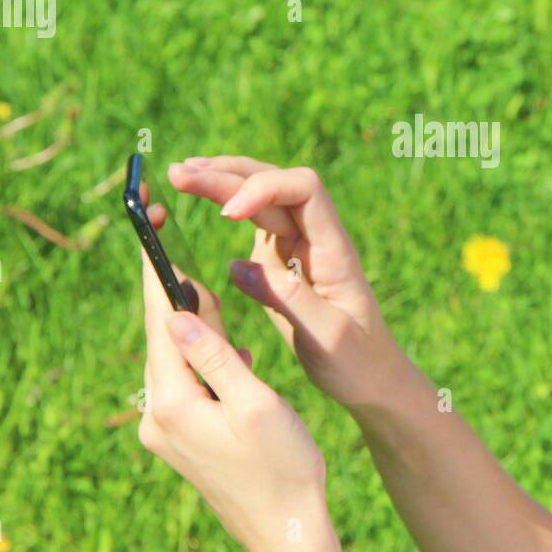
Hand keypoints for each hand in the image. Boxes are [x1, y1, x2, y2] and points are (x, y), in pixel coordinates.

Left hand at [137, 210, 345, 551]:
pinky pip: (185, 384)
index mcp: (174, 403)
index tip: (151, 226)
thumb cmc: (284, 467)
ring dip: (196, 330)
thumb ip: (217, 355)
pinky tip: (233, 357)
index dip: (156, 270)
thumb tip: (179, 311)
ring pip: (174, 360)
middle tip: (181, 250)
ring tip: (215, 300)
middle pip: (161, 338)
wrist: (286, 530)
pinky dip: (205, 361)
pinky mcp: (179, 440)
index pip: (159, 321)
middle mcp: (158, 417)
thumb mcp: (257, 404)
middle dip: (174, 295)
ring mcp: (165, 431)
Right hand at [168, 156, 408, 409]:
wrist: (371, 377)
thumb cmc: (356, 360)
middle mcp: (317, 238)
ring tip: (180, 174)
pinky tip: (200, 195)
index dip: (265, 188)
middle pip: (276, 185)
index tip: (228, 213)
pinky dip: (225, 203)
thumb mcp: (327, 337)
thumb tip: (236, 267)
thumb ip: (288, 300)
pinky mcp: (282, 259)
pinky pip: (254, 220)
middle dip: (229, 175)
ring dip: (223, 181)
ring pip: (262, 197)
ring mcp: (298, 245)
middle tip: (179, 174)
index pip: (305, 191)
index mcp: (334, 251)